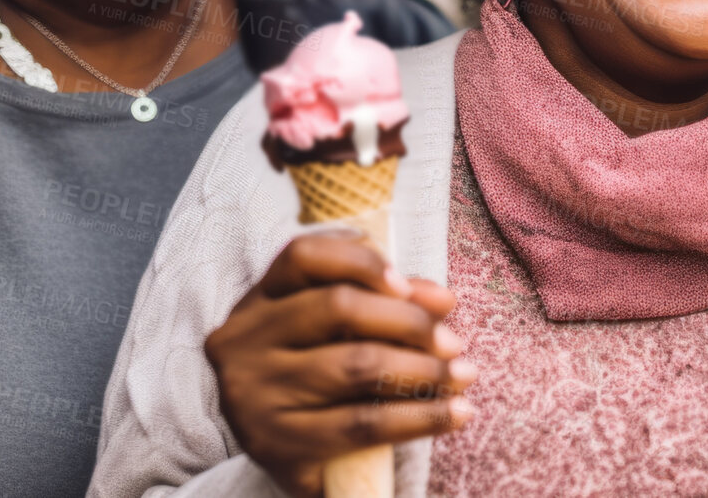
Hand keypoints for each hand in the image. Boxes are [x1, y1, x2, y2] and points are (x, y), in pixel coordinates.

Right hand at [205, 230, 476, 497]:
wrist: (275, 452)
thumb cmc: (310, 379)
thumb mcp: (328, 334)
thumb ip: (380, 303)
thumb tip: (442, 300)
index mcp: (256, 303)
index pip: (304, 257)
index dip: (362, 262)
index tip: (407, 285)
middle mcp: (244, 343)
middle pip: (338, 307)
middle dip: (409, 321)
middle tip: (453, 343)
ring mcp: (254, 395)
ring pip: (356, 366)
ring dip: (424, 369)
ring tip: (462, 375)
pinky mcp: (278, 445)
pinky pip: (363, 423)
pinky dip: (421, 417)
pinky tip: (455, 413)